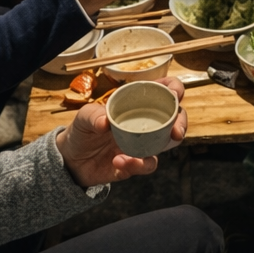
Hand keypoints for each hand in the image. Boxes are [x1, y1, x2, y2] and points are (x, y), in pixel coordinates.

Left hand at [57, 76, 187, 186]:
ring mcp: (144, 143)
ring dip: (163, 148)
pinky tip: (119, 161)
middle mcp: (145, 121)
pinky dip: (136, 164)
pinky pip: (146, 164)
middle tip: (176, 131)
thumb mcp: (83, 117)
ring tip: (148, 152)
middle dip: (181, 122)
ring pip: (168, 143)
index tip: (174, 94)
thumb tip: (105, 123)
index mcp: (136, 102)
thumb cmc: (82, 131)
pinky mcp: (137, 163)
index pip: (162, 90)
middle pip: (175, 117)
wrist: (72, 160)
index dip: (173, 88)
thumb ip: (92, 115)